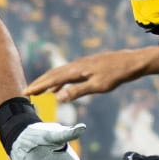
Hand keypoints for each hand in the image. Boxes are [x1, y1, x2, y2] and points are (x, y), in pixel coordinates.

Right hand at [22, 47, 158, 101]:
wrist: (132, 62)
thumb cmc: (117, 75)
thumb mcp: (98, 86)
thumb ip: (77, 91)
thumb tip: (58, 97)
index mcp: (77, 70)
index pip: (52, 79)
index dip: (38, 86)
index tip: (26, 93)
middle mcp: (76, 65)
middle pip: (53, 74)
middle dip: (39, 83)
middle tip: (26, 92)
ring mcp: (81, 65)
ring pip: (59, 73)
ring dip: (48, 82)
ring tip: (39, 91)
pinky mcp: (87, 66)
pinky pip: (67, 74)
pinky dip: (59, 81)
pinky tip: (59, 89)